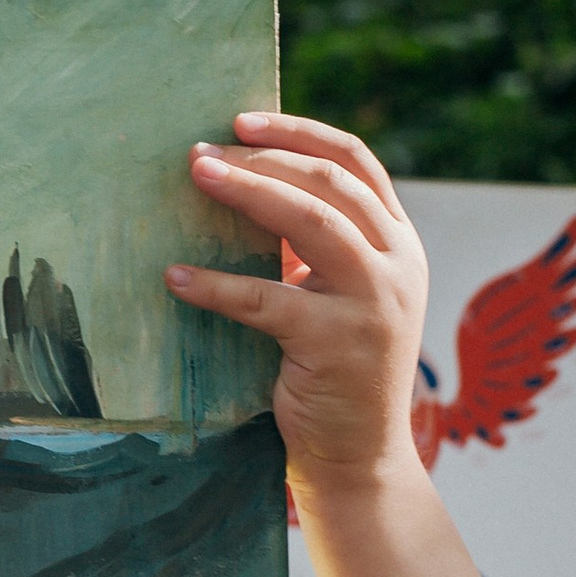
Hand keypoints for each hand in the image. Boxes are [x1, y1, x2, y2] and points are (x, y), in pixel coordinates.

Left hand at [165, 112, 429, 500]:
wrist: (359, 456)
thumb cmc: (333, 370)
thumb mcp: (337, 295)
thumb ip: (312, 246)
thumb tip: (236, 185)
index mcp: (399, 243)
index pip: (357, 164)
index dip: (300, 133)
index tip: (243, 119)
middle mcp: (399, 264)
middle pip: (330, 184)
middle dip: (263, 158)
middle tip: (201, 152)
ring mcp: (375, 303)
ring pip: (311, 223)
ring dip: (248, 194)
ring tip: (197, 177)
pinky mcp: (338, 344)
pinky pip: (267, 300)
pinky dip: (217, 286)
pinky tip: (175, 277)